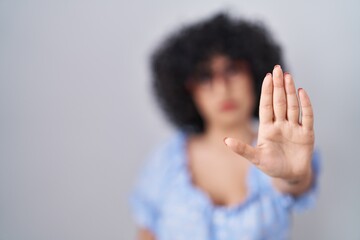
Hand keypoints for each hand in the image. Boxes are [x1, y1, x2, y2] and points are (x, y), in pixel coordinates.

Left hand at [224, 65, 313, 182]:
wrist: (290, 176)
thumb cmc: (271, 166)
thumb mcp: (256, 158)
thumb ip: (242, 149)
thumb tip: (225, 140)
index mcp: (267, 128)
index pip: (266, 106)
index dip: (267, 92)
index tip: (266, 77)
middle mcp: (280, 124)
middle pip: (279, 102)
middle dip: (278, 86)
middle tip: (277, 69)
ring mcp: (294, 128)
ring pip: (292, 106)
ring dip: (290, 91)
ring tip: (288, 76)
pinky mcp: (306, 134)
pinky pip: (307, 117)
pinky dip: (305, 105)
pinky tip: (301, 92)